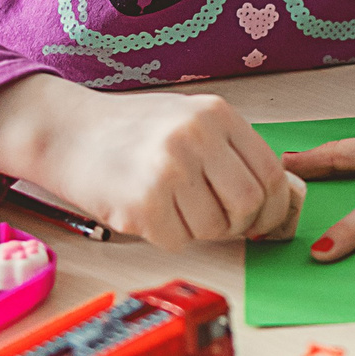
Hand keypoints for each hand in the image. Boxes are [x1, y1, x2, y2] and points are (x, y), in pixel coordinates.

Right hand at [0, 73, 305, 251]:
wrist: (67, 132)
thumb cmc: (132, 131)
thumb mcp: (190, 122)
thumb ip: (235, 153)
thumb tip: (287, 199)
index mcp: (216, 114)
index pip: (272, 173)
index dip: (276, 206)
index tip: (267, 219)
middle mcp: (196, 137)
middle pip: (251, 204)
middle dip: (244, 224)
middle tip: (223, 223)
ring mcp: (169, 170)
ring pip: (216, 227)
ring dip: (202, 229)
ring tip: (176, 208)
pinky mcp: (142, 205)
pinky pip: (179, 241)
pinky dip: (170, 236)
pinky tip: (152, 213)